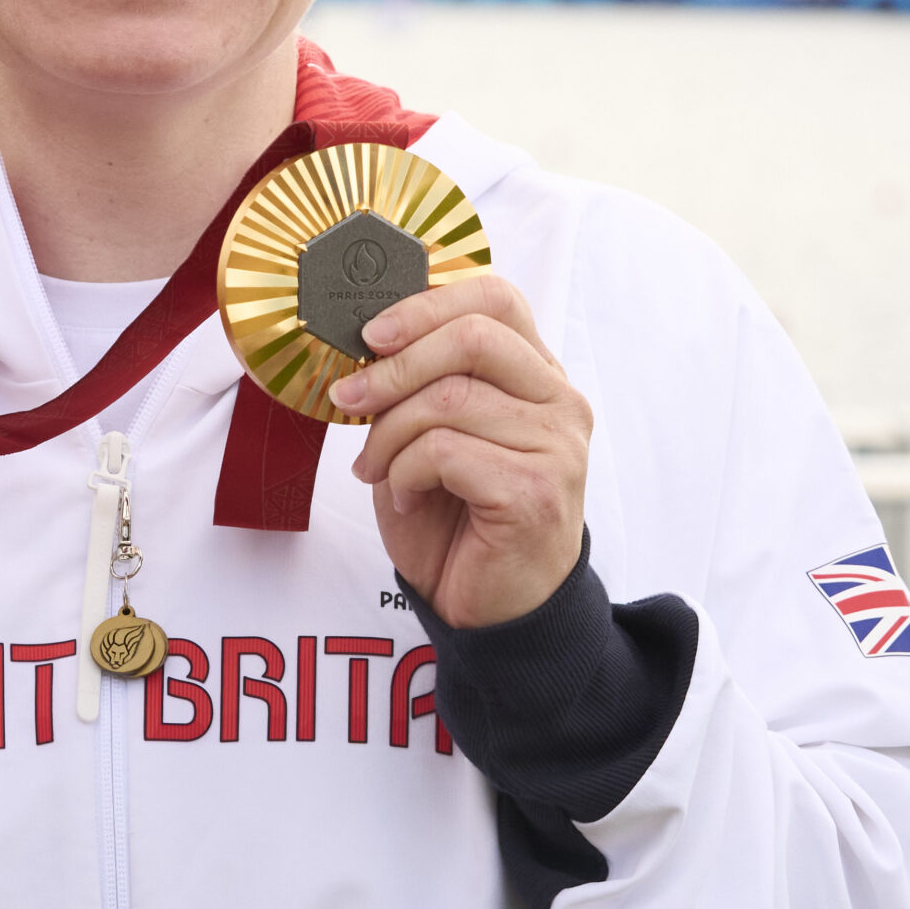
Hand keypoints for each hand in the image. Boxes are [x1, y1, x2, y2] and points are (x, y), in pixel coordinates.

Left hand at [337, 273, 589, 629]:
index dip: (426, 303)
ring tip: (376, 468)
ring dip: (389, 434)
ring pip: (449, 398)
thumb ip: (419, 382)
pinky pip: (445, 452)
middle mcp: (560, 402)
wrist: (489, 610)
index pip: (497, 298)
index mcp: (538, 375)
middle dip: (394, 366)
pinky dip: (405, 473)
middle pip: (473, 336)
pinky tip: (408, 498)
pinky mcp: (536, 492)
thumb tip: (364, 339)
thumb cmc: (457, 518)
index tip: (370, 334)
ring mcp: (557, 447)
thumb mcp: (431, 433)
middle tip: (349, 399)